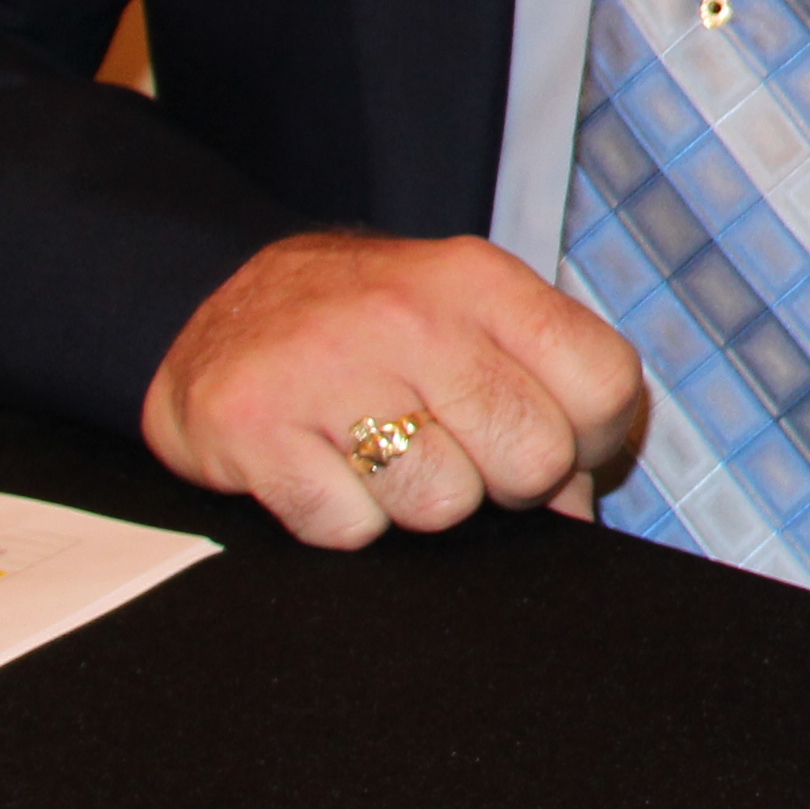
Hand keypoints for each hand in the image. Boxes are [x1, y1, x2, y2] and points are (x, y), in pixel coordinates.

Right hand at [139, 231, 649, 549]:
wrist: (202, 314)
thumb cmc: (363, 335)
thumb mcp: (463, 326)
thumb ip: (544, 395)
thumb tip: (577, 508)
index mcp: (479, 279)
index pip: (607, 383)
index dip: (589, 438)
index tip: (542, 436)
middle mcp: (411, 313)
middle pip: (533, 458)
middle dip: (502, 482)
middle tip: (447, 450)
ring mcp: (329, 367)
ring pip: (443, 505)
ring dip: (412, 504)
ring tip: (375, 455)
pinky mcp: (254, 426)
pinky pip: (350, 529)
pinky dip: (340, 521)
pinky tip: (320, 470)